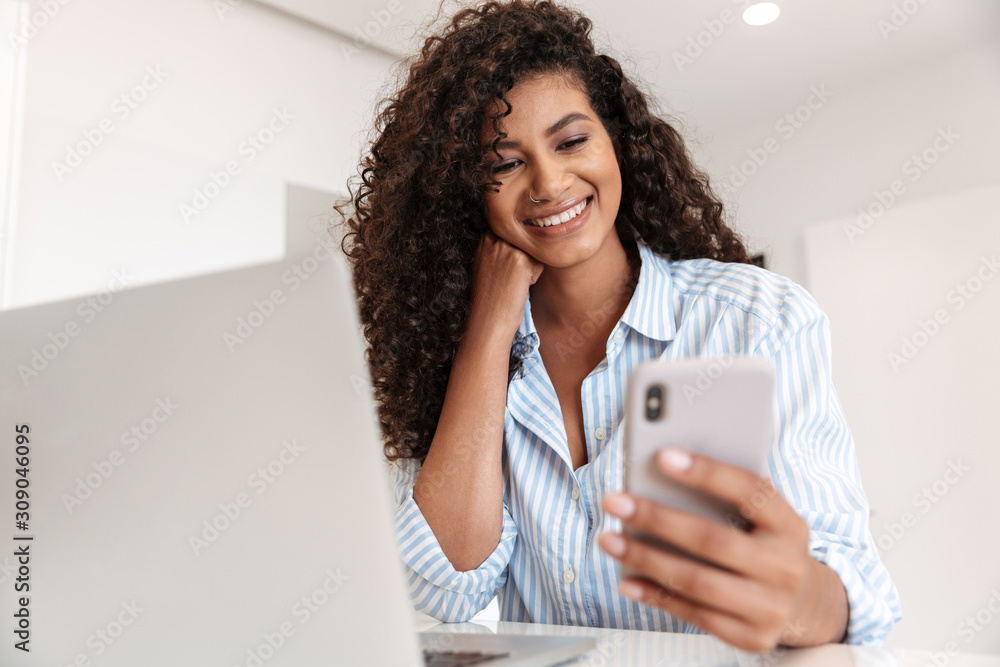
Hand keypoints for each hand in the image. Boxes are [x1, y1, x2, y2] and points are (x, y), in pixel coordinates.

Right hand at [467, 230, 543, 342]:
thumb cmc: (488, 297)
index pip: (512, 235)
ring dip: (527, 268)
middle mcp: (495, 240)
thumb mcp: (486, 264)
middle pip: (524, 243)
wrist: (487, 319)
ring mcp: (508, 249)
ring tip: (510, 283)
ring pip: (532, 253)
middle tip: (505, 279)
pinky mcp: (522, 261)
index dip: (512, 254)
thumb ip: (499, 248)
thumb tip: (522, 240)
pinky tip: (517, 288)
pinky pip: (539, 264)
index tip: (502, 271)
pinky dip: (533, 278)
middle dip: (521, 259)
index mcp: (483, 239)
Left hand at [597, 448, 848, 652]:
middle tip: (615, 501)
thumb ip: (726, 495)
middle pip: (712, 540)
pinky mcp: (750, 637)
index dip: (706, 472)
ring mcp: (770, 606)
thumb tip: (662, 470)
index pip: (748, 490)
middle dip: (657, 518)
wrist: (805, 603)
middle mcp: (785, 566)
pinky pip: (693, 614)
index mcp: (789, 524)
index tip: (661, 456)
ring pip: (697, 581)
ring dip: (645, 559)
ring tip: (608, 539)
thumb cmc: (765, 542)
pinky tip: (626, 580)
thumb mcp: (762, 516)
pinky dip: (655, 595)